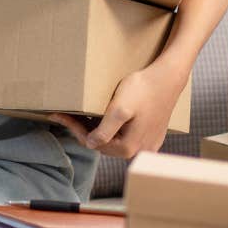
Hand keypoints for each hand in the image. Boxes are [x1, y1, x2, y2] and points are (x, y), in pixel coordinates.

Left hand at [49, 60, 186, 158]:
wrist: (168, 77)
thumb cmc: (143, 89)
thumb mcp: (119, 109)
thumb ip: (104, 130)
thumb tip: (90, 144)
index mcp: (128, 148)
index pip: (93, 142)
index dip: (74, 128)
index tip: (58, 115)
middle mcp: (140, 151)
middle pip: (104, 143)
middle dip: (84, 129)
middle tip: (67, 115)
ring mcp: (148, 144)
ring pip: (115, 139)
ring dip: (98, 128)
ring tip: (82, 114)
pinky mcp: (153, 134)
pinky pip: (127, 134)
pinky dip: (113, 127)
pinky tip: (104, 115)